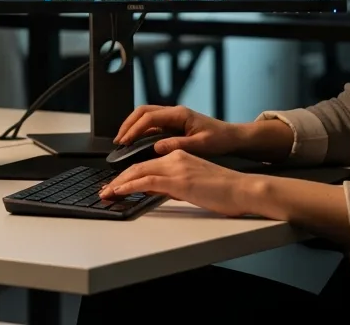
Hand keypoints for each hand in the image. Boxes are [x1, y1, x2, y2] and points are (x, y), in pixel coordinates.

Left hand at [99, 150, 261, 216]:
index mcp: (179, 156)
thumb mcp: (194, 185)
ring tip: (106, 193)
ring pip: (138, 172)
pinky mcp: (178, 180)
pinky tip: (120, 192)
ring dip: (118, 183)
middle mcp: (175, 157)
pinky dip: (129, 186)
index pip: (146, 164)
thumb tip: (157, 192)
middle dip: (117, 179)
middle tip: (105, 190)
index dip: (127, 175)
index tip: (115, 185)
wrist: (244, 190)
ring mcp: (176, 167)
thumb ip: (174, 185)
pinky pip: (146, 181)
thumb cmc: (225, 191)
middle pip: (138, 166)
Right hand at [114, 104, 243, 157]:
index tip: (125, 140)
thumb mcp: (201, 145)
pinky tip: (136, 141)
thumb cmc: (220, 139)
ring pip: (145, 115)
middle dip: (128, 124)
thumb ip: (178, 145)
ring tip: (123, 140)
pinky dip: (140, 129)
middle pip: (143, 111)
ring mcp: (173, 116)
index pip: (149, 116)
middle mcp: (174, 112)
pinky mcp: (173, 123)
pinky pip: (152, 122)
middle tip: (119, 140)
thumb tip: (157, 147)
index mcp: (180, 114)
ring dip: (132, 125)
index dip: (134, 128)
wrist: (232, 137)